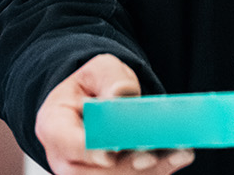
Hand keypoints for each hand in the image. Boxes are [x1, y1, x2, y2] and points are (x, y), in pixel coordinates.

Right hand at [36, 54, 195, 174]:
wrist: (94, 101)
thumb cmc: (94, 86)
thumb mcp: (101, 69)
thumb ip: (111, 79)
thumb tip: (121, 97)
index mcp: (53, 124)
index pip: (67, 143)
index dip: (89, 150)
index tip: (111, 152)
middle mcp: (63, 157)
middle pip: (92, 171)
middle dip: (127, 166)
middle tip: (155, 154)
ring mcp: (84, 173)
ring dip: (150, 171)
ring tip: (180, 153)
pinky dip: (156, 172)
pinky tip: (178, 156)